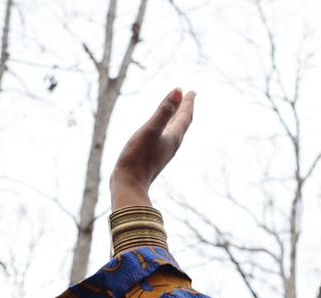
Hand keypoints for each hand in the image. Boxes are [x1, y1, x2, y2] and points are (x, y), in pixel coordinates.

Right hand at [110, 88, 195, 209]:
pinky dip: (165, 129)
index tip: (192, 91)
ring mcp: (163, 152)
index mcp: (173, 138)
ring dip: (176, 119)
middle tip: (188, 97)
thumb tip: (178, 91)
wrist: (129, 184)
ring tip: (177, 110)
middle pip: (181, 123)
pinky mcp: (154, 157)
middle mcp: (171, 145)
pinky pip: (164, 138)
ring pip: (173, 131)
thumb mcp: (150, 130)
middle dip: (184, 109)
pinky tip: (160, 131)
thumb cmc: (138, 157)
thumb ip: (164, 111)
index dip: (188, 103)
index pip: (185, 117)